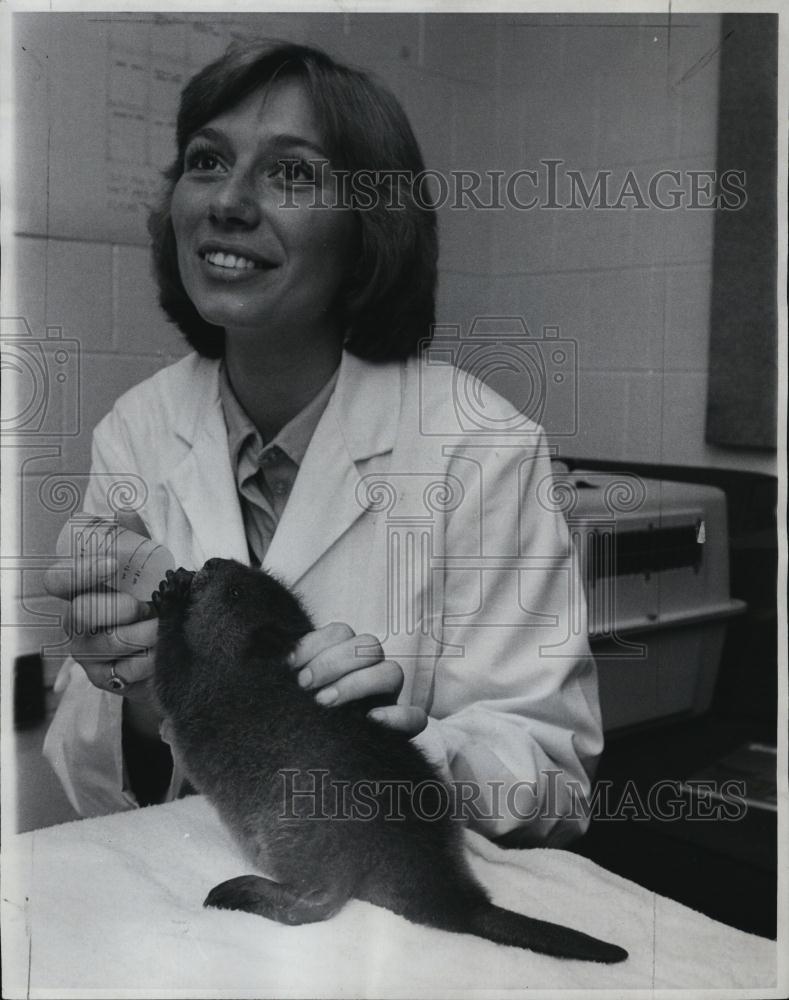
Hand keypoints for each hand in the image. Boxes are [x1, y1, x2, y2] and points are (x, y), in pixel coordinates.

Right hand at [43, 511, 160, 724]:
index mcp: (82, 589)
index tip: (111, 563)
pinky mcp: (104, 678)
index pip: (57, 580)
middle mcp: (77, 620)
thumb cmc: (153, 599)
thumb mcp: (150, 566)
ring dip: (141, 633)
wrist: (174, 643)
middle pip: (79, 613)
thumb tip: (123, 510)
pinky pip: (121, 671)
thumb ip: (137, 541)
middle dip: (118, 607)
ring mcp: (87, 652)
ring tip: (163, 626)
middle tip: (146, 605)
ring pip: (104, 643)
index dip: (79, 571)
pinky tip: (161, 653)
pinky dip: (147, 661)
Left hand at [289, 622, 427, 737]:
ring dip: (357, 683)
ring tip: (325, 704)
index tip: (290, 664)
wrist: (310, 766)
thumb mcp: (288, 693)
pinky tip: (370, 720)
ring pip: (392, 671)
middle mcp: (369, 672)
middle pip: (369, 644)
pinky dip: (398, 716)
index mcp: (344, 657)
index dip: (316, 642)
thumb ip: (286, 673)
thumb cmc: (296, 719)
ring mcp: (388, 698)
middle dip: (333, 661)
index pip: (341, 632)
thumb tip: (278, 658)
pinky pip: (416, 717)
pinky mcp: (402, 729)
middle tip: (305, 685)